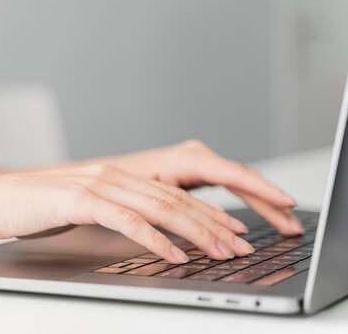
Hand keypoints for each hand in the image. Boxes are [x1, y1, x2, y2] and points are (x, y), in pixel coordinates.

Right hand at [0, 164, 259, 263]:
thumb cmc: (27, 208)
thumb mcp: (77, 208)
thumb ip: (108, 212)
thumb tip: (139, 228)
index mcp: (111, 177)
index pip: (169, 194)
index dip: (205, 212)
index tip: (232, 230)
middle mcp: (109, 175)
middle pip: (173, 199)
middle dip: (213, 224)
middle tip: (242, 245)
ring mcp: (96, 185)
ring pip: (158, 208)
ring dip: (195, 232)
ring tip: (222, 251)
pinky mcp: (80, 200)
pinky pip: (127, 220)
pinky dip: (155, 238)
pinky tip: (175, 254)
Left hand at [102, 140, 302, 235]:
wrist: (96, 176)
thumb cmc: (117, 184)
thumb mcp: (143, 197)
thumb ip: (174, 210)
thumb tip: (202, 231)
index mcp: (184, 159)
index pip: (232, 173)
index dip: (261, 189)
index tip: (285, 201)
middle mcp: (194, 157)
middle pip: (242, 178)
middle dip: (269, 202)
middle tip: (292, 226)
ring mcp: (197, 164)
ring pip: (239, 183)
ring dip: (263, 204)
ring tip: (288, 226)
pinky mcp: (196, 173)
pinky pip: (230, 186)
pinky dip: (248, 202)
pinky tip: (263, 216)